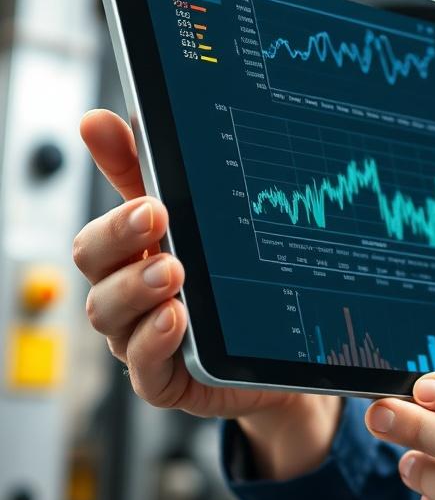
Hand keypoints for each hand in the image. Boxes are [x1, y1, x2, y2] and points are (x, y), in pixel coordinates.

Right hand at [73, 110, 339, 479]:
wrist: (275, 349)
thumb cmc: (224, 282)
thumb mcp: (195, 222)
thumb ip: (148, 176)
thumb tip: (102, 120)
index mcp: (130, 257)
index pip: (100, 233)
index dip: (115, 216)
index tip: (151, 201)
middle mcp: (127, 297)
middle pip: (95, 270)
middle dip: (122, 242)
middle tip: (159, 221)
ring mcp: (143, 339)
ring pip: (111, 317)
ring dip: (137, 291)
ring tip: (172, 272)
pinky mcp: (166, 379)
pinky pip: (144, 368)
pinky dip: (153, 342)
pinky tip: (176, 320)